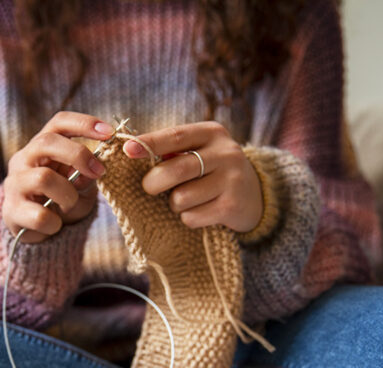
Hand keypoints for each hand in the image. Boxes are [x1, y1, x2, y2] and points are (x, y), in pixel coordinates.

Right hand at [3, 111, 113, 242]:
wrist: (36, 232)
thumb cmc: (61, 201)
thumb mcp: (80, 186)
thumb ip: (87, 176)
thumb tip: (92, 171)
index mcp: (42, 147)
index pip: (59, 123)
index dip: (84, 123)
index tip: (110, 133)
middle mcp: (23, 160)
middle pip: (47, 143)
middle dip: (78, 155)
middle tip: (99, 171)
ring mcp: (14, 184)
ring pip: (44, 178)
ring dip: (67, 195)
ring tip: (70, 206)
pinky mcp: (11, 211)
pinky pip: (40, 215)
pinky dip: (55, 223)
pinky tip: (54, 226)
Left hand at [123, 121, 262, 231]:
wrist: (255, 195)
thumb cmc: (212, 171)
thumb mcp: (199, 151)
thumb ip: (172, 150)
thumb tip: (131, 151)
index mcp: (212, 133)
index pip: (176, 135)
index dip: (149, 143)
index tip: (127, 150)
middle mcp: (226, 153)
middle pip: (176, 170)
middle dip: (153, 182)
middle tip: (149, 187)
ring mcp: (232, 180)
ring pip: (181, 197)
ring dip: (174, 204)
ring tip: (185, 200)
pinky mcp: (232, 206)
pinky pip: (192, 217)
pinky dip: (188, 218)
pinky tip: (200, 212)